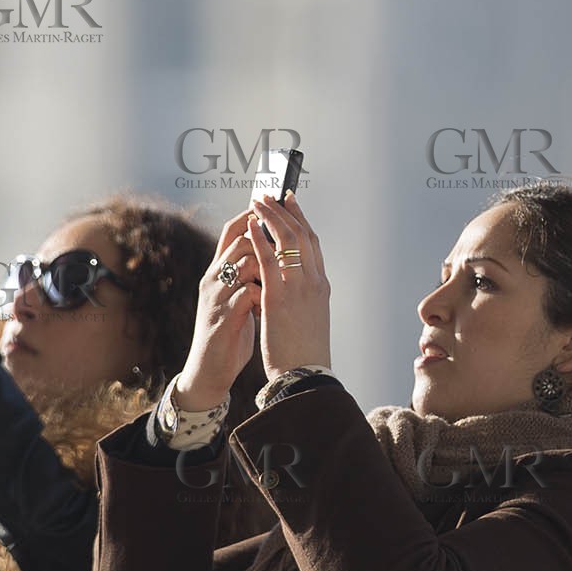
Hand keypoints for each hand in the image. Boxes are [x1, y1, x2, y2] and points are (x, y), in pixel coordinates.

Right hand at [175, 211, 262, 409]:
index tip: (272, 205)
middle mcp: (213, 279)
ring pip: (244, 264)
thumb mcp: (235, 297)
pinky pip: (248, 294)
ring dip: (268, 268)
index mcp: (218, 272)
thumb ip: (247, 276)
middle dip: (266, 240)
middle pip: (240, 242)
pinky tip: (270, 305)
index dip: (250, 216)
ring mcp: (216, 297)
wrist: (209, 369)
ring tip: (278, 279)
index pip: (230, 232)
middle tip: (285, 244)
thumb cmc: (228, 332)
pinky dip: (264, 296)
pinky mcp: (223, 317)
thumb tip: (271, 254)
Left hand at [247, 193, 330, 379]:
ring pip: (287, 241)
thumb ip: (300, 298)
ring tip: (258, 202)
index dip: (301, 219)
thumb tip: (284, 285)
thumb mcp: (307, 318)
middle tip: (271, 194)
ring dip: (271, 217)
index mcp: (321, 287)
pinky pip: (269, 260)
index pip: (313, 244)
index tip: (291, 202)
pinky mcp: (279, 298)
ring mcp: (298, 288)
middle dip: (285, 210)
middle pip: (302, 235)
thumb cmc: (303, 352)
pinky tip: (251, 226)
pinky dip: (260, 239)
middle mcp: (313, 282)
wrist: (305, 376)